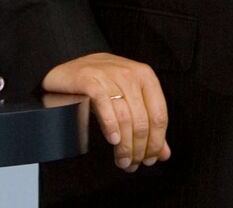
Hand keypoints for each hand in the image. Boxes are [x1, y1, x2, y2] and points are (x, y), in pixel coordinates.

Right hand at [43, 52, 169, 170]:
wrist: (69, 68)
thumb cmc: (101, 86)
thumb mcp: (127, 100)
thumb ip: (146, 125)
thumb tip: (163, 153)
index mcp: (146, 77)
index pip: (159, 115)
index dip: (157, 141)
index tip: (150, 159)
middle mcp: (131, 74)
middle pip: (142, 120)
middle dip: (139, 148)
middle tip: (132, 165)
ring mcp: (111, 76)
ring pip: (125, 117)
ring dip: (125, 145)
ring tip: (122, 160)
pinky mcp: (90, 80)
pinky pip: (104, 106)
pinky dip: (110, 126)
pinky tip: (113, 140)